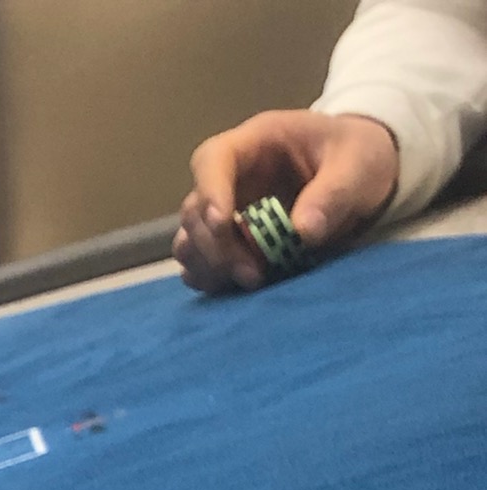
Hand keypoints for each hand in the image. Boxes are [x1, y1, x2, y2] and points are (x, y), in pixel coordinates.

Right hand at [175, 109, 398, 290]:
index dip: (210, 191)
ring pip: (190, 241)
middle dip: (216, 245)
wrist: (361, 174)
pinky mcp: (232, 242)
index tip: (225, 224)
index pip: (213, 159)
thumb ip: (333, 193)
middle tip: (253, 273)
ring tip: (250, 281)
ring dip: (210, 266)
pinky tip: (238, 285)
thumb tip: (303, 231)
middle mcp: (232, 176)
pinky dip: (212, 279)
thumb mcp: (358, 164)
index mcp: (258, 142)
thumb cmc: (359, 156)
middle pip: (195, 209)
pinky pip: (202, 264)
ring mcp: (228, 210)